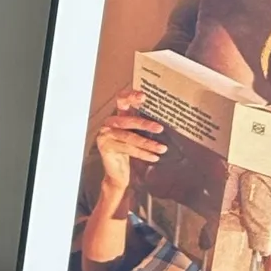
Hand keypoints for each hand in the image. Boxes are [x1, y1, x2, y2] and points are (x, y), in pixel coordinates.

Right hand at [94, 88, 164, 204]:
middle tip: (160, 128)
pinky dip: (143, 154)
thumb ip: (143, 127)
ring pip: (129, 137)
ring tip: (162, 148)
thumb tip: (165, 121)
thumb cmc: (129, 153)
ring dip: (148, 143)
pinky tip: (154, 157)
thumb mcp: (137, 136)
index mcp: (118, 117)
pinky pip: (127, 149)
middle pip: (127, 120)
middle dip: (144, 124)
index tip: (143, 96)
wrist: (118, 174)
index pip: (121, 101)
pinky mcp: (106, 147)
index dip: (130, 96)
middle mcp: (110, 123)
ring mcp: (105, 135)